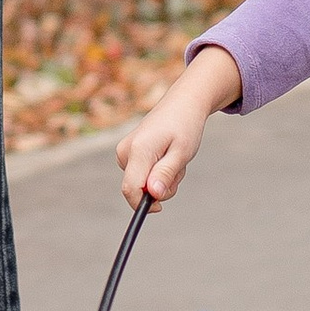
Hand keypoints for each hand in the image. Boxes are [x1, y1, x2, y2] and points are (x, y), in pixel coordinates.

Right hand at [118, 45, 240, 205]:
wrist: (182, 103)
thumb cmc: (185, 126)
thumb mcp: (182, 152)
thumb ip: (166, 174)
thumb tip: (153, 195)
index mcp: (139, 150)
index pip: (130, 189)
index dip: (143, 204)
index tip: (161, 207)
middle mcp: (125, 151)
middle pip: (137, 188)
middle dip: (160, 188)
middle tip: (179, 169)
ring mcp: (125, 151)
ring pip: (142, 182)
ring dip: (162, 178)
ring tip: (175, 157)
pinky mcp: (127, 152)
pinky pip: (141, 174)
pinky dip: (157, 171)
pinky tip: (167, 154)